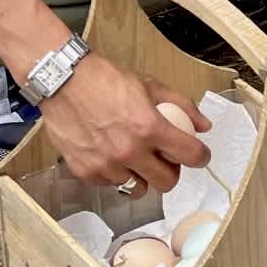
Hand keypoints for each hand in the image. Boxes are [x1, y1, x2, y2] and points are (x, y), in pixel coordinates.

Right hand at [40, 56, 210, 192]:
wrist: (63, 81)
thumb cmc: (105, 79)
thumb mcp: (149, 85)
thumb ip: (181, 105)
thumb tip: (203, 125)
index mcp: (149, 127)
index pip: (190, 155)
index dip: (200, 157)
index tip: (199, 155)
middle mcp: (129, 151)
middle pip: (166, 182)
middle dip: (171, 172)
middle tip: (165, 160)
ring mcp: (106, 165)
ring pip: (137, 188)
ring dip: (142, 176)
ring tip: (136, 159)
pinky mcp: (85, 171)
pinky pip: (110, 184)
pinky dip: (116, 174)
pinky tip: (112, 156)